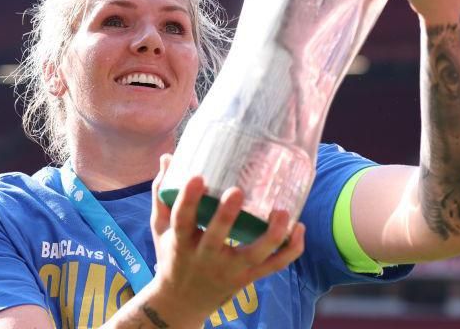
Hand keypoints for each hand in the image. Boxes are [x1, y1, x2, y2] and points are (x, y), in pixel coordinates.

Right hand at [146, 155, 304, 324]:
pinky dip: (291, 250)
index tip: (197, 177)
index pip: (182, 220)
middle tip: (236, 191)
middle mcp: (205, 258)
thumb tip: (168, 158)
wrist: (183, 301)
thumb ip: (162, 194)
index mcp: (181, 242)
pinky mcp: (248, 277)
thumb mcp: (160, 229)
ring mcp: (230, 269)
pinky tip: (299, 228)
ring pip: (254, 255)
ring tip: (283, 212)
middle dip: (226, 216)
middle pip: (217, 238)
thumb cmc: (172, 255)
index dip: (188, 199)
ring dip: (272, 235)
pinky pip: (274, 266)